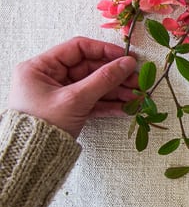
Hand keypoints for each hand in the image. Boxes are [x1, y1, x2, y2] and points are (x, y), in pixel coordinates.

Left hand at [7, 37, 138, 137]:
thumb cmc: (44, 124)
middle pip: (90, 68)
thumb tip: (128, 63)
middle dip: (115, 75)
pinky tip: (126, 107)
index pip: (77, 48)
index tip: (126, 57)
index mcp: (41, 67)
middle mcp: (49, 77)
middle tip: (137, 80)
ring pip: (95, 85)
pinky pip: (92, 101)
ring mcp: (60, 94)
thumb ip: (104, 79)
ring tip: (137, 96)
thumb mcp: (75, 99)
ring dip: (117, 91)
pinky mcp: (69, 109)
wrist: (32, 158)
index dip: (104, 51)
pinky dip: (109, 104)